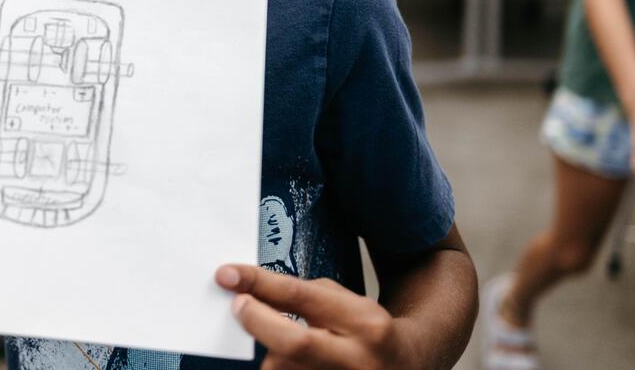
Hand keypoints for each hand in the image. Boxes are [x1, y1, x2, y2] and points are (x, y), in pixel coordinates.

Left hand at [216, 264, 414, 369]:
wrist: (406, 369)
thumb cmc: (368, 332)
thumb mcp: (346, 303)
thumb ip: (302, 297)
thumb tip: (249, 293)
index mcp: (365, 324)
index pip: (301, 297)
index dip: (259, 284)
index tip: (228, 275)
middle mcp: (357, 361)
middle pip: (292, 343)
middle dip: (257, 322)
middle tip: (238, 306)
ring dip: (270, 355)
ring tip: (279, 342)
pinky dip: (279, 367)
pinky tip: (284, 359)